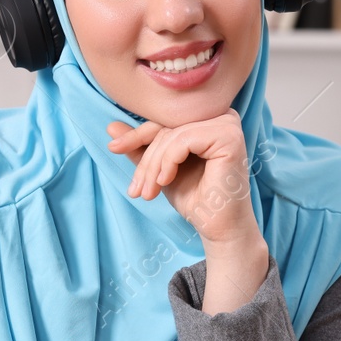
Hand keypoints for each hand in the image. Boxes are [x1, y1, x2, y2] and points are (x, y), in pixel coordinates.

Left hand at [106, 109, 258, 245]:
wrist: (217, 226)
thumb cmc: (195, 198)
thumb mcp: (161, 169)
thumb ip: (141, 148)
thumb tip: (111, 128)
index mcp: (208, 119)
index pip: (164, 120)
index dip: (136, 135)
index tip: (113, 149)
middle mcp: (221, 115)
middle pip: (167, 126)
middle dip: (146, 159)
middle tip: (136, 189)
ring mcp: (228, 123)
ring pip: (172, 134)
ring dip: (153, 166)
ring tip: (148, 192)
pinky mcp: (229, 137)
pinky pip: (184, 140)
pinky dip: (168, 162)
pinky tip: (165, 181)